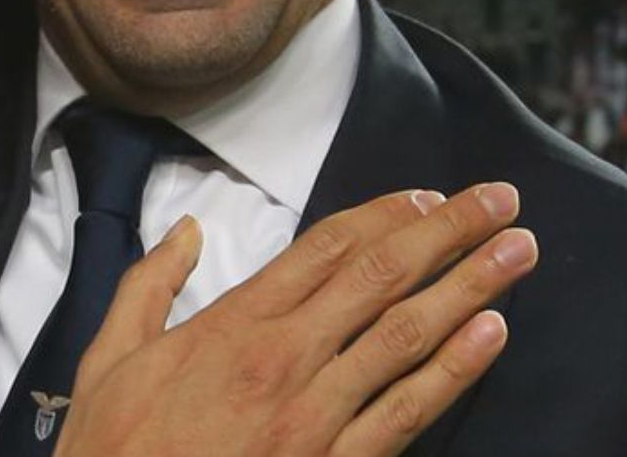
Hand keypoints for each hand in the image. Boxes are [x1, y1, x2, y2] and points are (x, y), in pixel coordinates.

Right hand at [55, 184, 536, 455]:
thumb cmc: (112, 449)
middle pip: (381, 276)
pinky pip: (407, 412)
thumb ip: (148, 284)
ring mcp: (314, 415)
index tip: (428, 196)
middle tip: (499, 199)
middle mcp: (283, 358)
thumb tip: (185, 230)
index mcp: (231, 324)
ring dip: (470, 286)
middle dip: (448, 232)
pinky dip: (455, 370)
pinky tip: (492, 335)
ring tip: (518, 251)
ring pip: (407, 334)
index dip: (384, 215)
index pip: (325, 249)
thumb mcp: (109, 356)